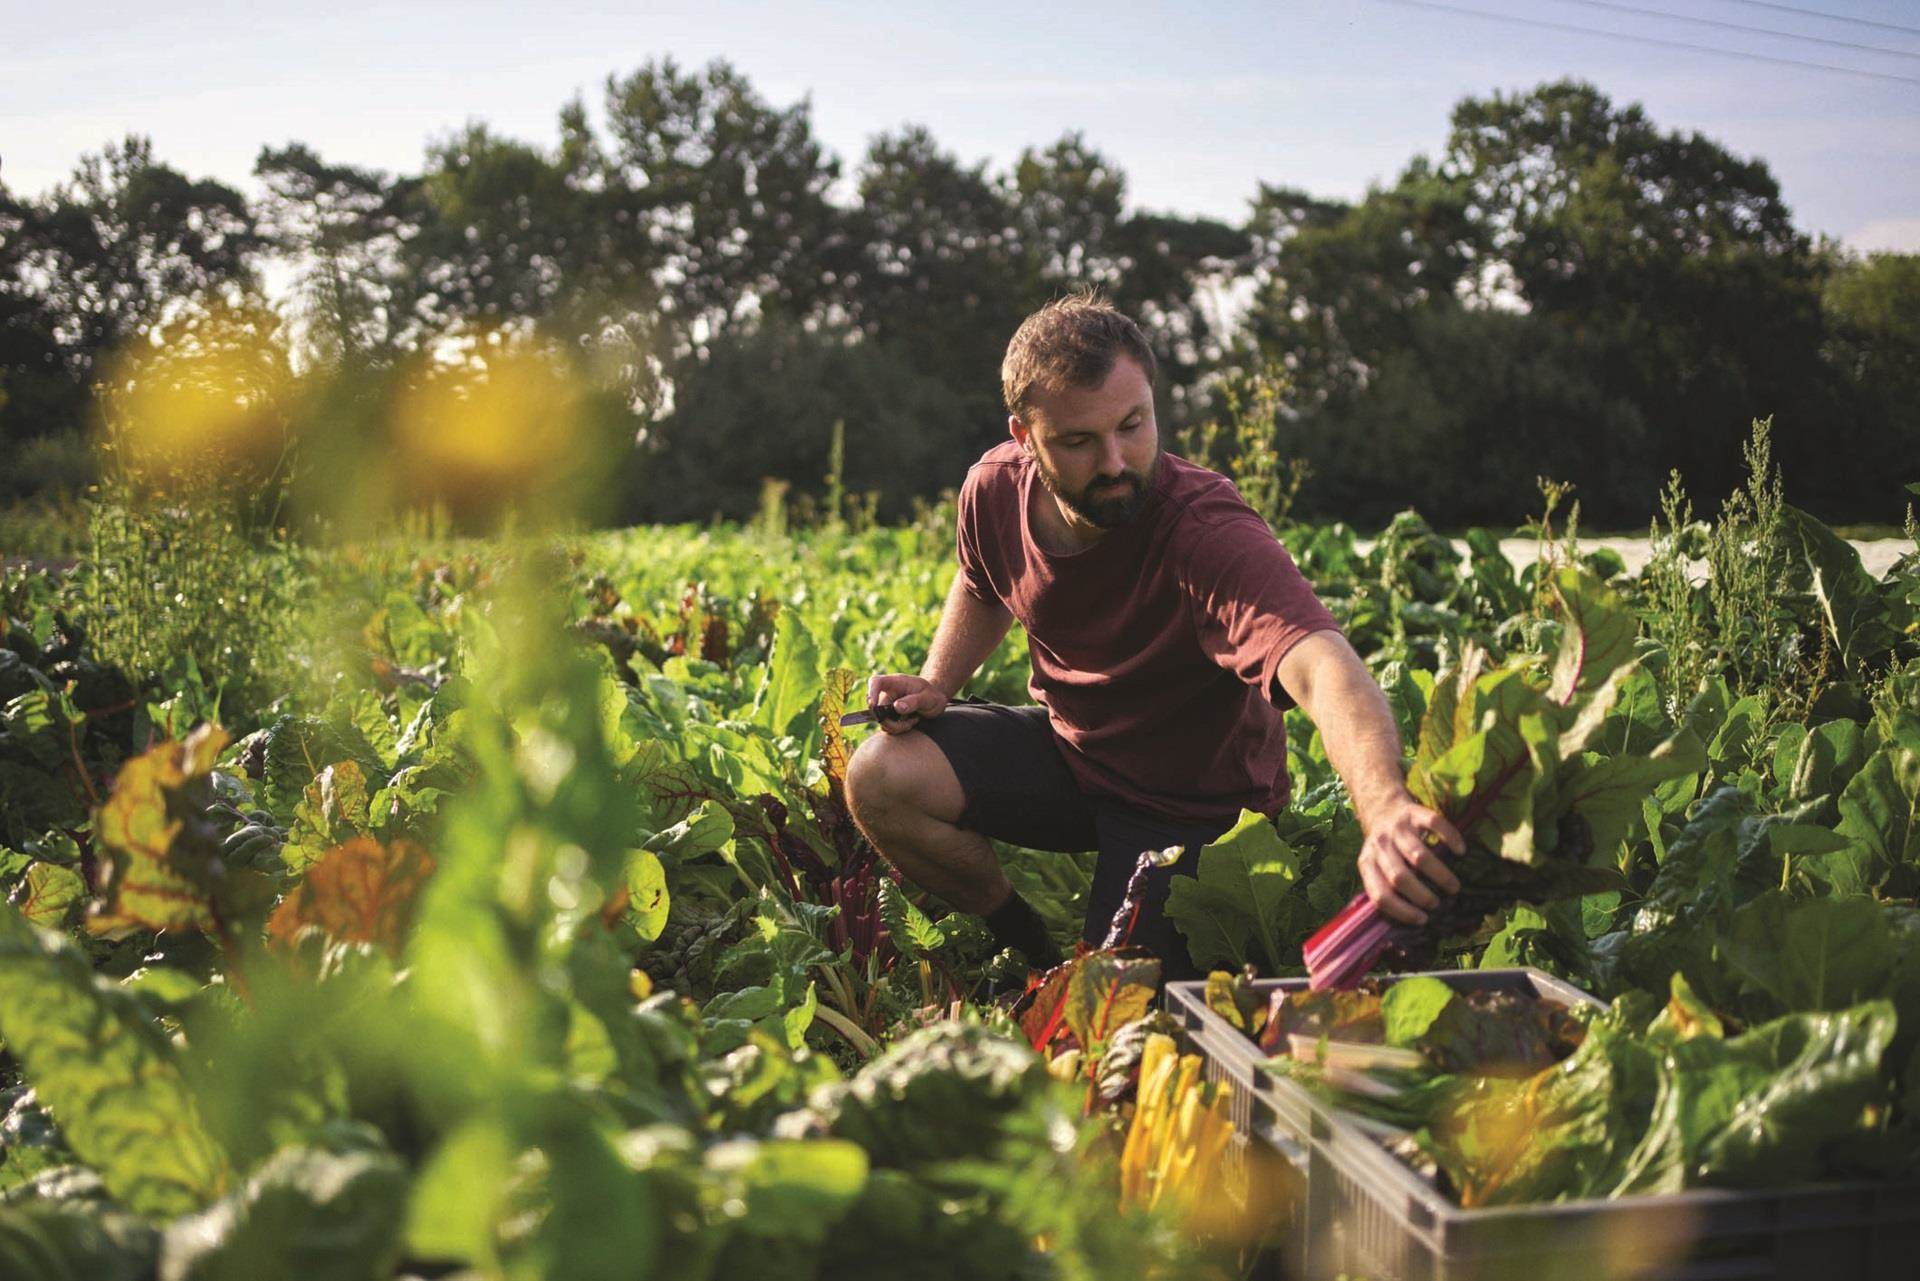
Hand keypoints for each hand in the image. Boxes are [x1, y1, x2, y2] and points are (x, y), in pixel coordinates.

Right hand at [865, 674, 948, 735]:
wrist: (935, 702)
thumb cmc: (932, 695)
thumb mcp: (928, 698)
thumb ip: (914, 701)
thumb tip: (897, 707)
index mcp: (896, 682)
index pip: (876, 682)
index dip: (871, 692)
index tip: (874, 704)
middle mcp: (888, 693)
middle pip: (876, 708)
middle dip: (890, 720)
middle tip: (909, 722)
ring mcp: (888, 705)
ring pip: (881, 720)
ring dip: (896, 726)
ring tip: (913, 721)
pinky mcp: (889, 716)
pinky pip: (887, 726)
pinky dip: (897, 729)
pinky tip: (909, 723)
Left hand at [1357, 794, 1465, 925]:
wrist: (1382, 807)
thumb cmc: (1385, 847)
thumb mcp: (1376, 866)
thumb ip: (1386, 887)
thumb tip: (1411, 921)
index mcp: (1366, 863)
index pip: (1380, 894)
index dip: (1401, 911)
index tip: (1422, 920)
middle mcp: (1379, 845)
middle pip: (1399, 877)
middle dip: (1421, 896)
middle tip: (1437, 905)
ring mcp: (1397, 828)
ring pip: (1418, 856)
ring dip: (1440, 875)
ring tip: (1453, 887)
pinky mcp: (1414, 812)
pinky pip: (1435, 825)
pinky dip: (1451, 839)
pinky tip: (1460, 851)